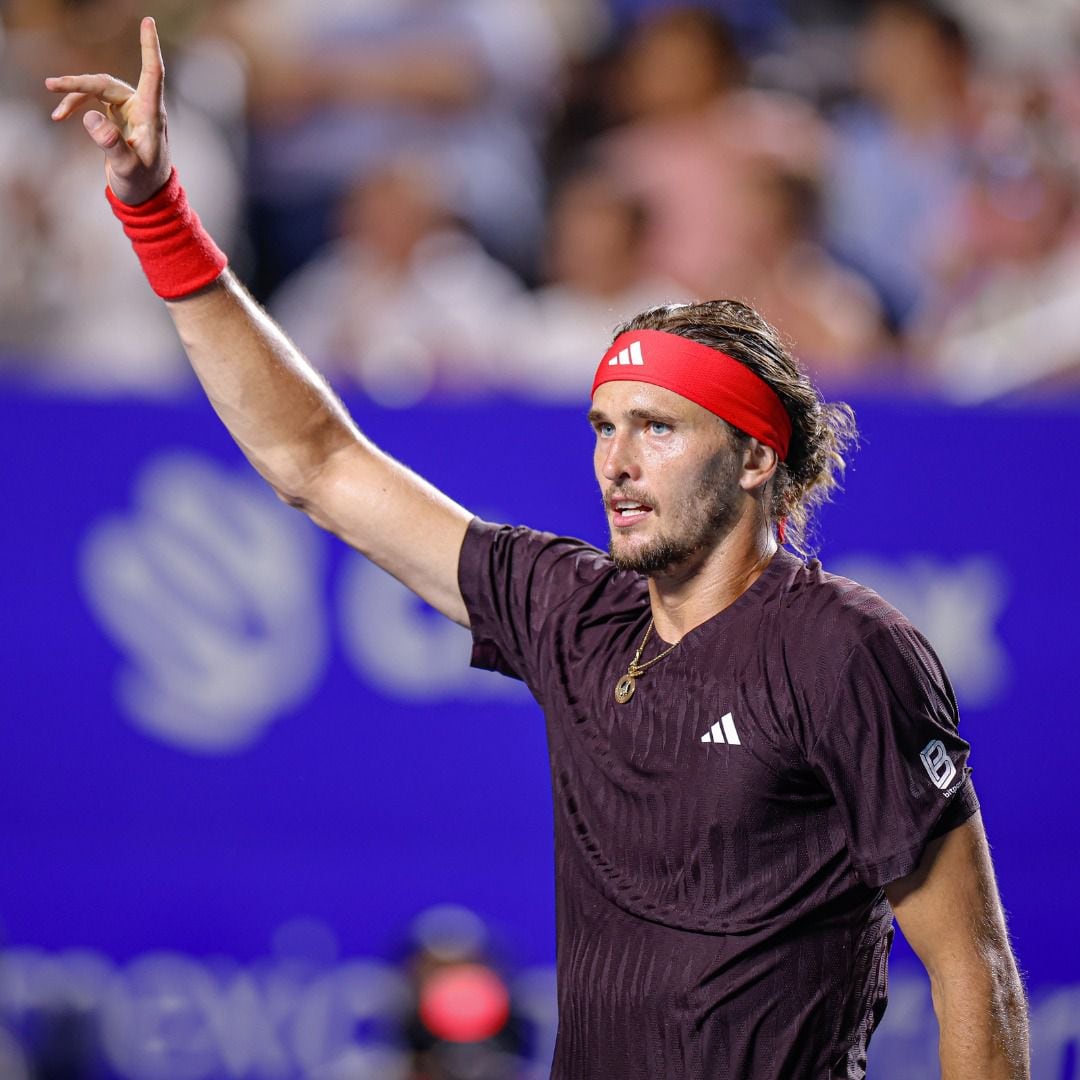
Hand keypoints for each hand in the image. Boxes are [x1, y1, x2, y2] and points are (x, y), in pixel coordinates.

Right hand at [45, 16, 171, 205]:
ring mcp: (129, 110)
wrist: (145, 197)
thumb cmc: (143, 184)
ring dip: (74, 93)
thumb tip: (90, 116)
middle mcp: (141, 107)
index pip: (153, 74)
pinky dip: (76, 106)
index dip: (149, 47)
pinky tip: (60, 117)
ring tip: (52, 99)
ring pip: (97, 89)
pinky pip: (93, 102)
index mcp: (151, 115)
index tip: (148, 21)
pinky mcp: (118, 116)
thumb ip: (111, 145)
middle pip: (107, 83)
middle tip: (51, 85)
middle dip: (79, 83)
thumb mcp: (127, 169)